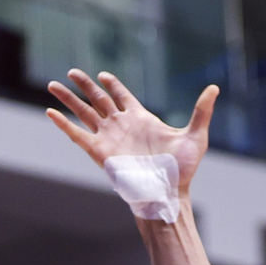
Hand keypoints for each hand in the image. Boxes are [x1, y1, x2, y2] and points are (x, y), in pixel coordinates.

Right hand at [46, 71, 215, 205]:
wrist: (167, 193)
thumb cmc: (182, 169)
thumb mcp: (195, 135)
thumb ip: (202, 111)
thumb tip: (215, 88)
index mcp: (141, 118)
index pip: (122, 96)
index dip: (113, 84)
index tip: (103, 74)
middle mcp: (121, 125)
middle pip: (98, 99)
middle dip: (85, 85)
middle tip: (72, 71)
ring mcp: (108, 137)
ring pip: (84, 112)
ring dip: (68, 98)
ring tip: (52, 84)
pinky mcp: (99, 151)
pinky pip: (77, 134)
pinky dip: (63, 123)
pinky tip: (50, 112)